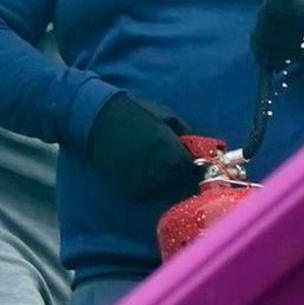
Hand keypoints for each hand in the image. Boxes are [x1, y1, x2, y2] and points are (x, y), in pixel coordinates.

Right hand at [83, 93, 200, 201]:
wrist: (98, 118)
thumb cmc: (136, 113)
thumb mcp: (168, 117)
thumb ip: (187, 136)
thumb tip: (205, 149)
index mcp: (171, 151)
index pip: (191, 168)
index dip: (190, 163)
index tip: (185, 158)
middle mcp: (158, 169)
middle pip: (178, 180)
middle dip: (176, 171)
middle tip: (166, 158)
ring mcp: (141, 179)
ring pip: (161, 187)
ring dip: (161, 178)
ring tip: (151, 161)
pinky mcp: (127, 186)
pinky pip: (144, 191)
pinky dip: (145, 183)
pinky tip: (138, 167)